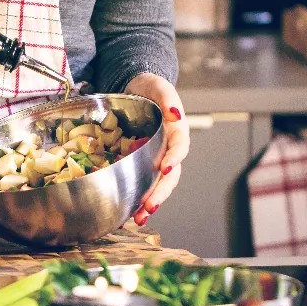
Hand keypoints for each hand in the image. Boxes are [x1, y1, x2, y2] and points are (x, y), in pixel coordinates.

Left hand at [123, 73, 188, 225]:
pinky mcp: (143, 164)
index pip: (179, 147)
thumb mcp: (158, 87)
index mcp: (176, 131)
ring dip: (150, 203)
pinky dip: (136, 198)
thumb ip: (168, 98)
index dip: (174, 159)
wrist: (137, 90)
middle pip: (170, 175)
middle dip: (160, 192)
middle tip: (149, 207)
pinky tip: (126, 212)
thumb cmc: (150, 88)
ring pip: (158, 184)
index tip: (165, 169)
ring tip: (138, 218)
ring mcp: (157, 158)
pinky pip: (143, 182)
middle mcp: (169, 148)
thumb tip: (175, 114)